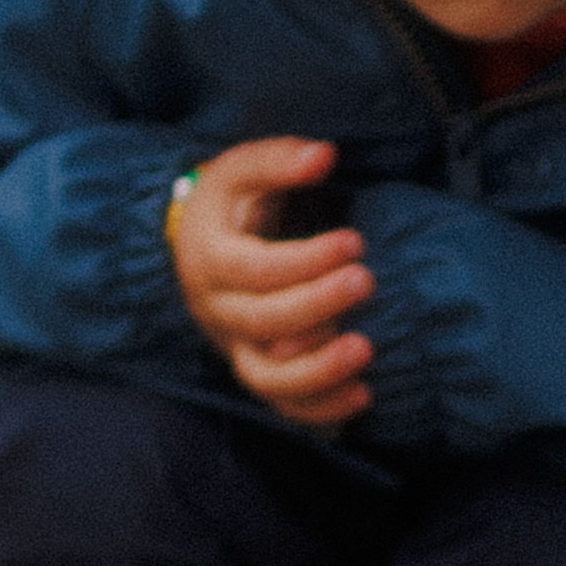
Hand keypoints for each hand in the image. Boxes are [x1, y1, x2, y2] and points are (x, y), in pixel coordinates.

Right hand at [167, 137, 374, 427]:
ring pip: (268, 378)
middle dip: (317, 304)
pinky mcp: (257, 371)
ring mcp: (236, 348)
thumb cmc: (228, 207)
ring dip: (318, 370)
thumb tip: (324, 154)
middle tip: (366, 281)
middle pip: (263, 322)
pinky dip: (321, 410)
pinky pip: (283, 406)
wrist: (199, 250)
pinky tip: (363, 395)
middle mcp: (218, 312)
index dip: (304, 260)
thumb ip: (277, 159)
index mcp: (210, 260)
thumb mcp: (239, 171)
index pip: (254, 270)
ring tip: (366, 349)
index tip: (353, 241)